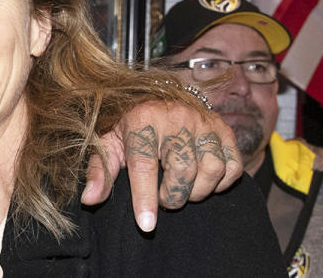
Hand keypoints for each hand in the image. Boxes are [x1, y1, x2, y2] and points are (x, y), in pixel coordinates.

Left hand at [80, 101, 240, 231]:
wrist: (157, 97)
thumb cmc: (130, 127)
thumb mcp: (109, 143)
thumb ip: (100, 171)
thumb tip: (89, 199)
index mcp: (142, 119)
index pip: (144, 165)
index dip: (145, 198)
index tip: (146, 225)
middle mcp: (176, 117)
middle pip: (182, 170)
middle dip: (173, 196)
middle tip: (165, 199)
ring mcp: (203, 121)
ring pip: (211, 169)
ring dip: (198, 191)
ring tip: (183, 190)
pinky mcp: (224, 129)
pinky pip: (233, 165)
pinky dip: (221, 182)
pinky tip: (203, 181)